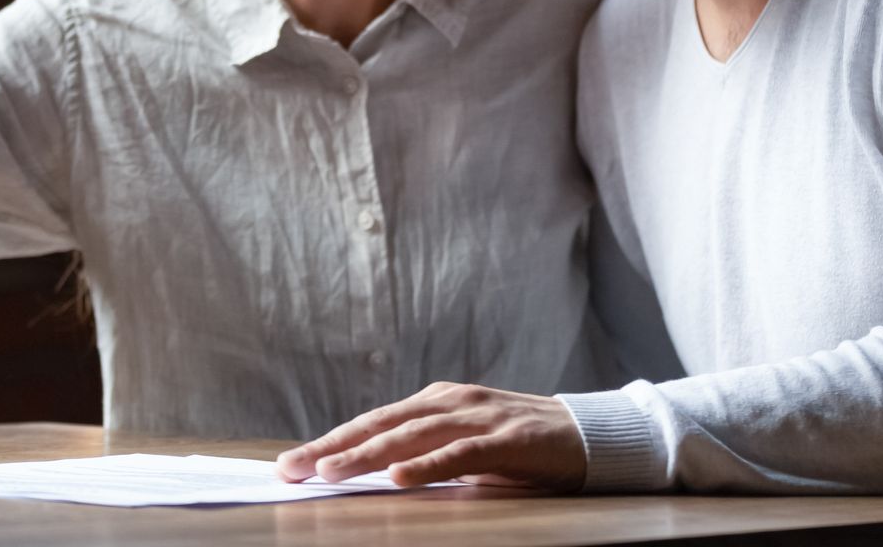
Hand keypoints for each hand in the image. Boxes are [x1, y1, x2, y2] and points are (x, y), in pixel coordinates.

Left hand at [275, 382, 586, 490]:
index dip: (330, 441)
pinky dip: (427, 465)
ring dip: (367, 456)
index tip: (291, 464)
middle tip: (292, 468)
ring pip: (411, 436)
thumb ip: (425, 455)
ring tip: (330, 473)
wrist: (591, 435)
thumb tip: (372, 479)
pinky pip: (460, 454)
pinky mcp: (507, 439)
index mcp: (435, 402)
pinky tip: (398, 478)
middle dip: (332, 447)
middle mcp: (451, 402)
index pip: (372, 423)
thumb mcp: (465, 447)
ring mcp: (479, 417)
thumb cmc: (521, 447)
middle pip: (380, 426)